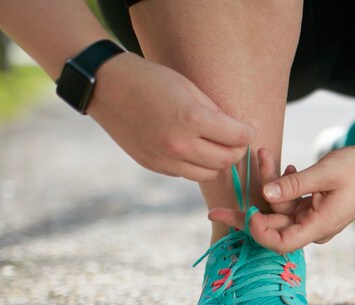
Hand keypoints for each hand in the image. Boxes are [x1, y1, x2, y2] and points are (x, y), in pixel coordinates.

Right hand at [88, 53, 254, 181]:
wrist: (106, 86)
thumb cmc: (151, 80)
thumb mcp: (189, 89)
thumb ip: (216, 113)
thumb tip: (239, 131)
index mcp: (192, 119)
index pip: (237, 137)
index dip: (248, 132)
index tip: (248, 128)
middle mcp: (179, 144)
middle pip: (226, 160)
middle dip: (237, 150)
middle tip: (236, 139)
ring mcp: (164, 158)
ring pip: (209, 174)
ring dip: (218, 162)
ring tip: (215, 146)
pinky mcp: (154, 165)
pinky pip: (186, 173)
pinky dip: (195, 164)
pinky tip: (191, 148)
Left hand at [208, 144, 354, 252]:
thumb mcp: (325, 173)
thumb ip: (294, 185)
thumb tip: (264, 194)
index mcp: (319, 226)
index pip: (279, 243)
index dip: (257, 233)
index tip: (244, 212)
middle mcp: (315, 227)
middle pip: (273, 228)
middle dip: (247, 212)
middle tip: (215, 206)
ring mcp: (316, 217)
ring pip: (280, 210)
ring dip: (269, 185)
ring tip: (261, 154)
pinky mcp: (317, 206)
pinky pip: (292, 201)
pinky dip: (285, 185)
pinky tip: (286, 163)